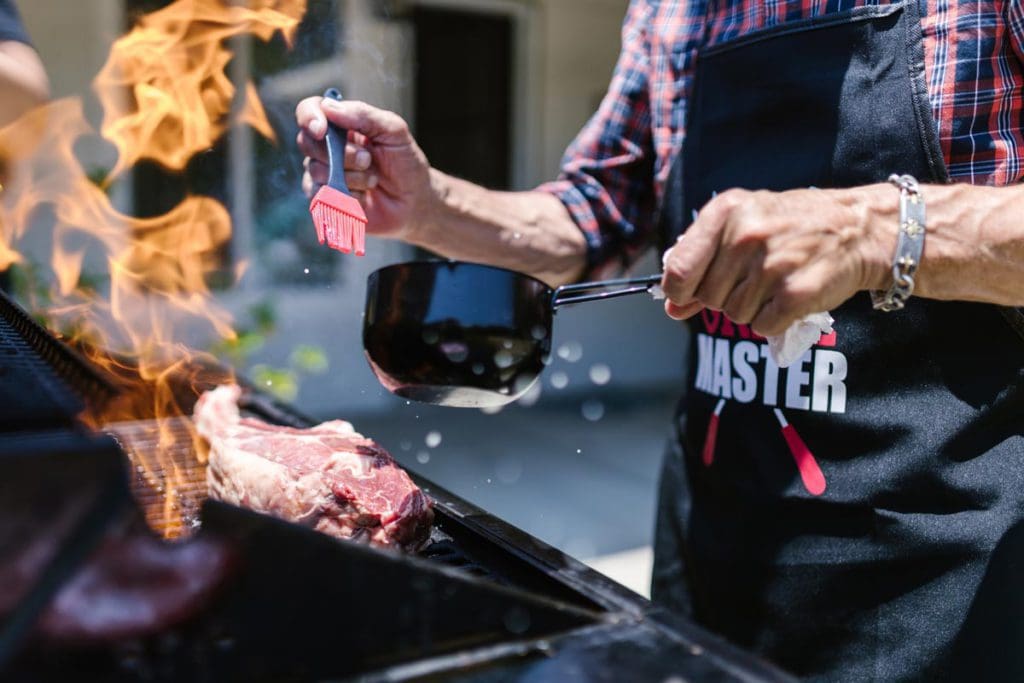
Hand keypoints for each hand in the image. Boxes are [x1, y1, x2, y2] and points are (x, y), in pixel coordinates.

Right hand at [295, 96, 433, 239]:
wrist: (414, 202)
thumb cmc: (405, 163)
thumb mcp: (394, 131)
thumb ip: (363, 115)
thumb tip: (328, 107)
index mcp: (341, 124)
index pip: (310, 110)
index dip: (309, 117)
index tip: (321, 130)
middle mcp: (327, 146)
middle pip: (306, 141)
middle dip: (341, 153)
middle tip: (367, 159)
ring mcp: (323, 173)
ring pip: (316, 170)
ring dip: (350, 176)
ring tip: (372, 179)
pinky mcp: (325, 199)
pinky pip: (322, 194)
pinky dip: (348, 195)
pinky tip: (364, 196)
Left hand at [660, 186, 893, 335]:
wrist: (858, 228)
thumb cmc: (792, 226)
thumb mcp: (742, 227)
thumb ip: (702, 265)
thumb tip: (671, 307)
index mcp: (726, 212)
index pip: (678, 270)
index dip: (678, 291)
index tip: (689, 293)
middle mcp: (746, 235)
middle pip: (708, 298)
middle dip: (725, 296)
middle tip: (754, 277)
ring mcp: (771, 265)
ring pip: (735, 315)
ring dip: (752, 308)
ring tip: (776, 281)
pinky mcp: (795, 293)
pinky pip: (762, 326)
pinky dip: (774, 321)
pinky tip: (789, 297)